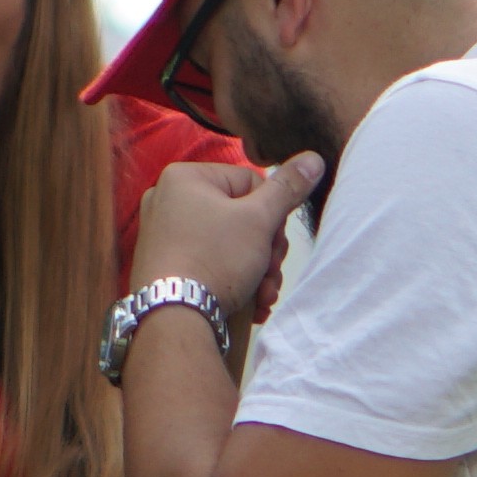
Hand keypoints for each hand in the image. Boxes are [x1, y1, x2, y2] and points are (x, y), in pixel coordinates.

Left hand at [126, 153, 320, 318]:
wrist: (173, 319)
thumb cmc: (215, 259)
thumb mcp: (259, 220)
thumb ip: (288, 188)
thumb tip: (313, 158)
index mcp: (185, 178)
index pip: (250, 182)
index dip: (271, 215)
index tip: (274, 243)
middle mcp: (168, 201)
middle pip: (240, 217)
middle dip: (265, 252)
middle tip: (270, 274)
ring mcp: (164, 236)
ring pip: (228, 246)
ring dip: (256, 272)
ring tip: (263, 295)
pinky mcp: (164, 267)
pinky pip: (208, 263)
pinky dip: (233, 281)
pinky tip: (249, 304)